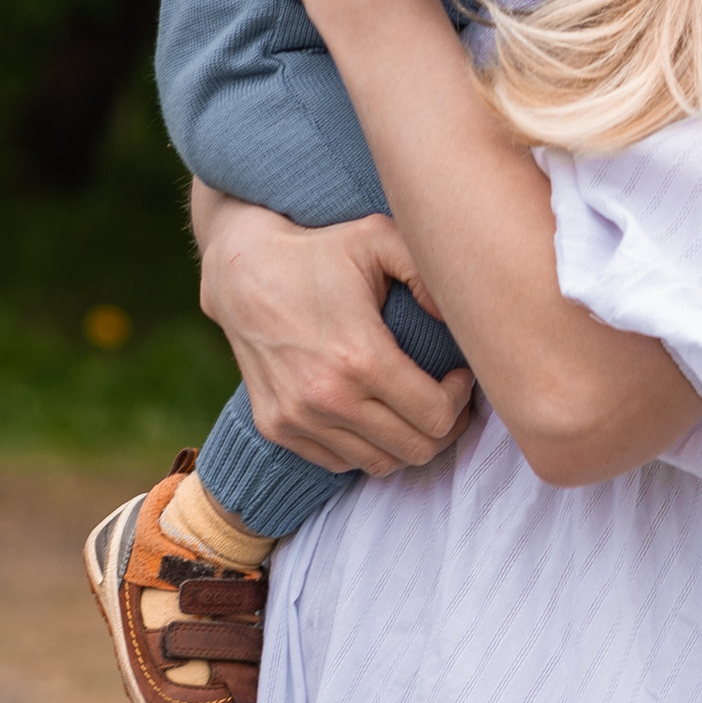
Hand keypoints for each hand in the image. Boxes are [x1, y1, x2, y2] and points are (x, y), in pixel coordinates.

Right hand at [191, 181, 473, 477]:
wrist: (241, 272)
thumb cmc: (319, 253)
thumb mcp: (378, 238)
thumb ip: (426, 272)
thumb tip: (460, 319)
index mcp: (359, 356)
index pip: (436, 415)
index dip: (459, 400)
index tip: (459, 375)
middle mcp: (326, 397)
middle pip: (415, 450)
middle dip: (445, 428)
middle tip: (448, 398)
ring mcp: (297, 418)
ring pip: (380, 464)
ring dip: (407, 442)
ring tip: (415, 409)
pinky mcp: (276, 428)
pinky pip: (340, 462)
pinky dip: (366, 448)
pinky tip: (375, 414)